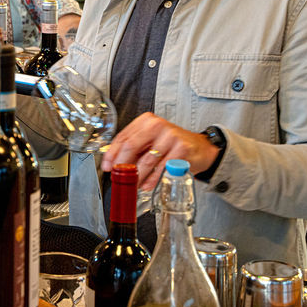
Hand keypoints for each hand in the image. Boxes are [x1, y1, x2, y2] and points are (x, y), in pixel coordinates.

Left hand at [99, 112, 218, 189]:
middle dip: (122, 165)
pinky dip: (153, 179)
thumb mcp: (150, 142)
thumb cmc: (171, 145)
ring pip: (146, 160)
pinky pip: (162, 168)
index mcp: (146, 121)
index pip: (123, 137)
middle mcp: (157, 125)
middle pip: (131, 146)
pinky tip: (147, 185)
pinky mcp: (181, 148)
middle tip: (118, 177)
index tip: (107, 166)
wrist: (200, 148)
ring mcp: (170, 136)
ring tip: (134, 185)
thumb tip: (113, 163)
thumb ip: (133, 150)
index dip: (112, 154)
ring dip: (137, 176)